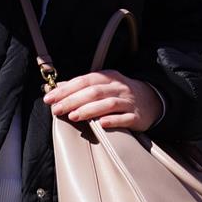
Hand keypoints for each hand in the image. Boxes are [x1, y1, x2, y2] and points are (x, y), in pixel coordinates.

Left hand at [44, 69, 165, 131]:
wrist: (151, 100)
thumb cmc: (120, 94)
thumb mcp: (102, 85)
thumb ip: (80, 87)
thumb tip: (55, 87)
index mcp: (108, 77)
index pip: (85, 80)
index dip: (66, 89)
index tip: (50, 97)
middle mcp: (119, 88)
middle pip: (94, 91)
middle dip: (73, 100)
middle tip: (57, 109)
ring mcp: (128, 102)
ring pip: (108, 104)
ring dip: (89, 110)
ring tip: (73, 116)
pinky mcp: (136, 116)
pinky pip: (125, 118)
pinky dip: (113, 120)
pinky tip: (101, 124)